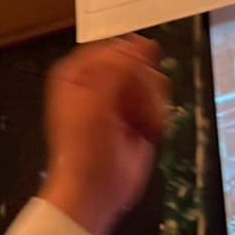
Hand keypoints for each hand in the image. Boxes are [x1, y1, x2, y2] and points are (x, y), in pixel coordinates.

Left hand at [41, 35, 169, 234]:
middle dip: (144, 87)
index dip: (129, 63)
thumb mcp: (95, 103)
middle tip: (137, 110)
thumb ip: (117, 69)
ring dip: (153, 104)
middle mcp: (97, 81)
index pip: (113, 49)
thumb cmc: (86, 150)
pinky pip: (158, 102)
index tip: (136, 80)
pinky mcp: (136, 116)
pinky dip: (157, 117)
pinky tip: (148, 133)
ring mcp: (118, 98)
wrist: (95, 191)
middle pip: (137, 64)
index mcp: (77, 73)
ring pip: (151, 82)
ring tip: (142, 126)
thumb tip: (140, 44)